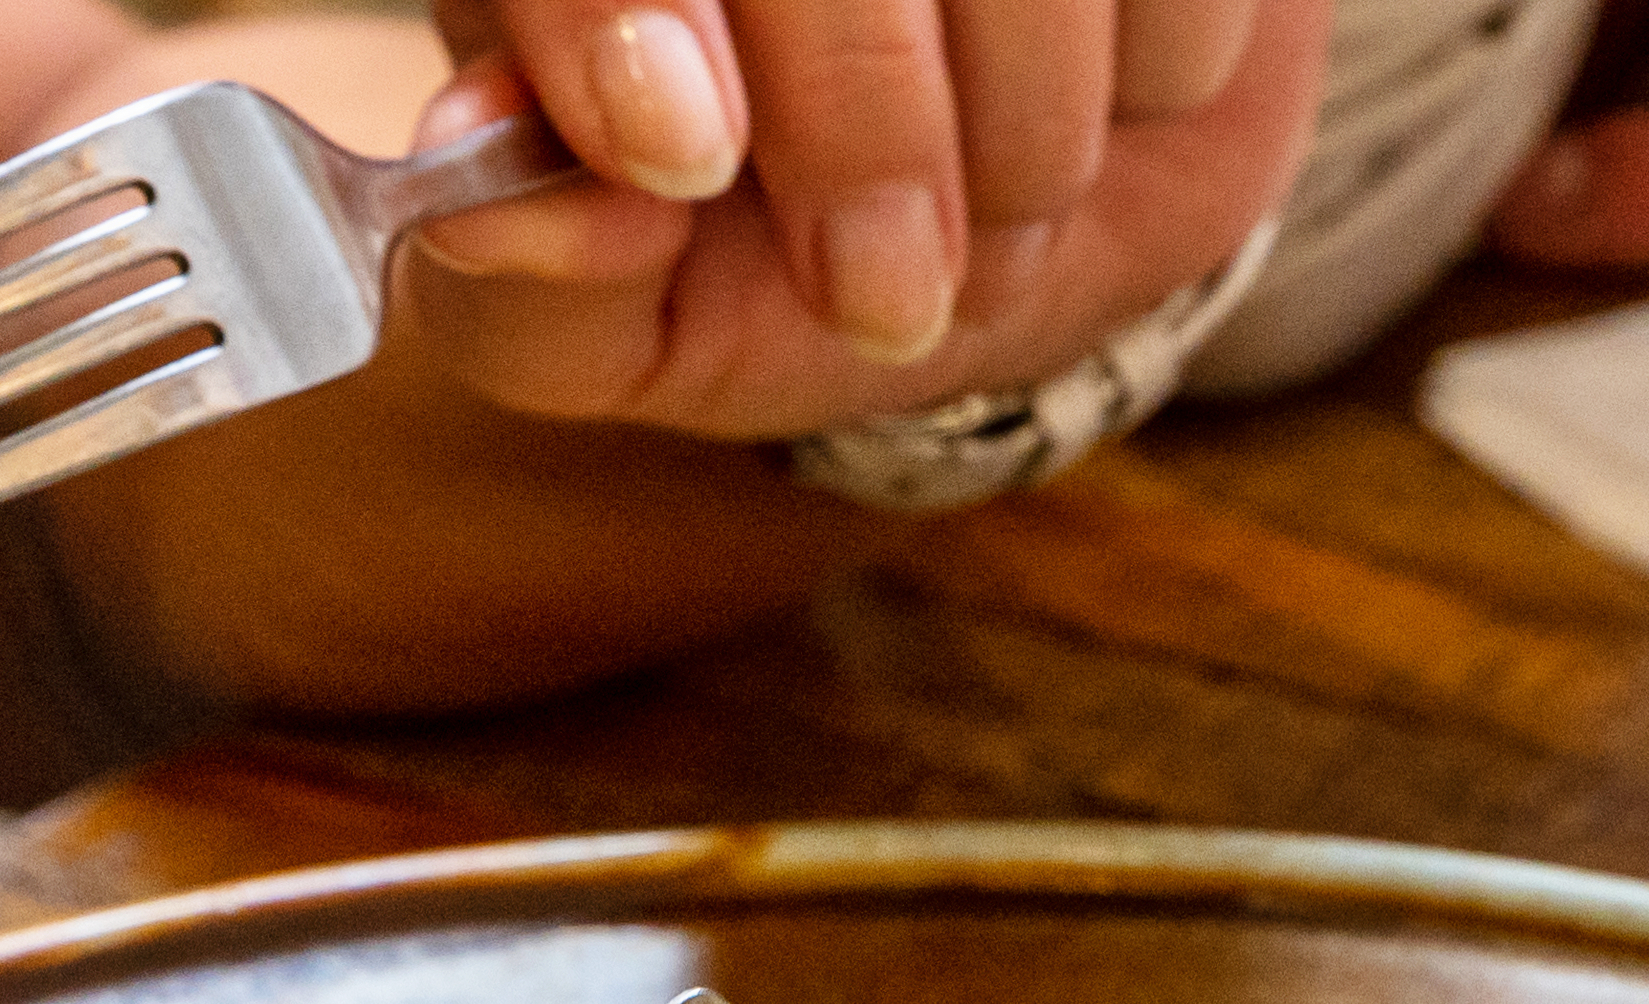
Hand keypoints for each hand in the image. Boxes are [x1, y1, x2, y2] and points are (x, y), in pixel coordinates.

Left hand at [452, 0, 1300, 369]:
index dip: (619, 21)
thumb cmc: (784, 257)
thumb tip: (492, 209)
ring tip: (998, 227)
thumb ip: (540, 295)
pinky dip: (1157, 69)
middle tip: (886, 297)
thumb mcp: (644, 327)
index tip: (685, 156)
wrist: (1016, 221)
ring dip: (1026, 133)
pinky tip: (1105, 104)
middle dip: (862, 123)